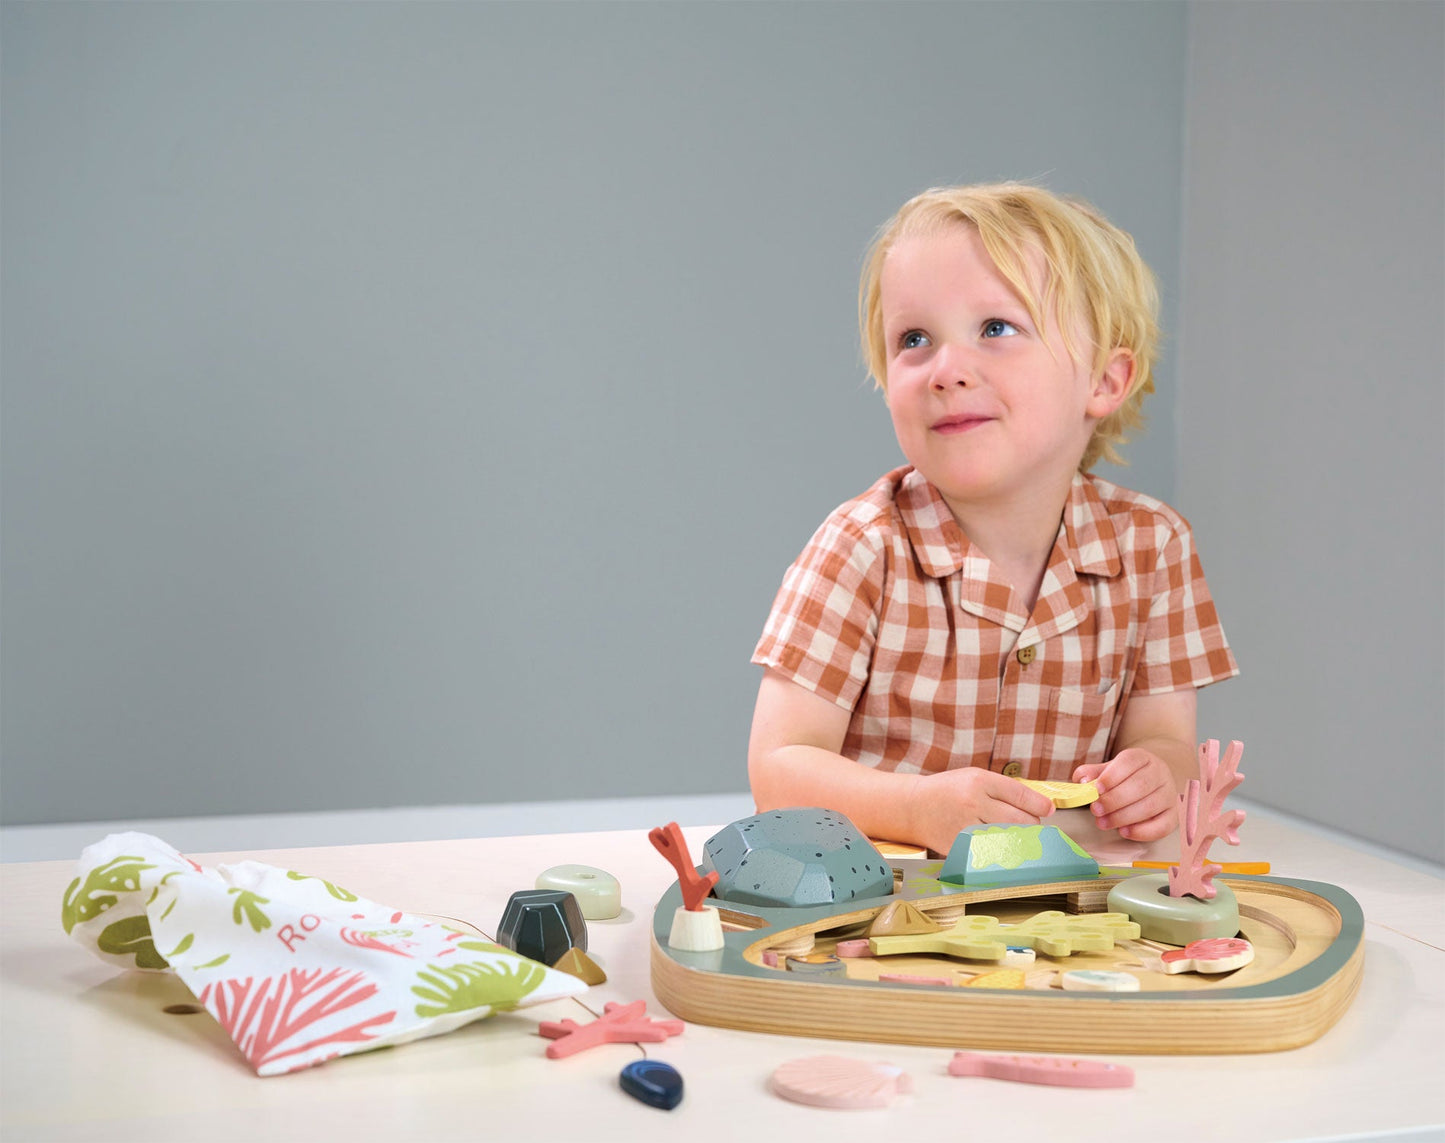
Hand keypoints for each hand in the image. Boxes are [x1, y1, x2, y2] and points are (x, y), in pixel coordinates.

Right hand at [909, 768, 1054, 855]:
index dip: (1039, 804)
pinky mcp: (960, 847)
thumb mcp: (974, 777)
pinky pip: (992, 853)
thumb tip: (1042, 807)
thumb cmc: (949, 790)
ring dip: (1018, 839)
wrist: (913, 807)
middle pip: (1020, 820)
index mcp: (978, 781)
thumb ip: (1004, 790)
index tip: (1049, 810)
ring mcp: (966, 827)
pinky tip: (999, 846)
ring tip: (1016, 835)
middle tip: (1029, 824)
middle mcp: (973, 803)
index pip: (1019, 794)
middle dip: (1031, 823)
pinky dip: (1000, 851)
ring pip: (1009, 839)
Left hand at [1073, 749, 1177, 840]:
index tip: (1096, 789)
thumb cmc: (1128, 777)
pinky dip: (1142, 831)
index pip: (1130, 761)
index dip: (1112, 776)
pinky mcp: (1173, 815)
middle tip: (1095, 810)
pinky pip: (1162, 826)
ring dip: (1124, 817)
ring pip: (1150, 806)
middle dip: (1114, 800)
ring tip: (1103, 822)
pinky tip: (1124, 831)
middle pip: (1140, 786)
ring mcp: (1169, 794)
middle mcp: (1160, 774)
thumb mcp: (1110, 770)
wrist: (1155, 782)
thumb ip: (1093, 773)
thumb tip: (1081, 780)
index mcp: (1143, 758)